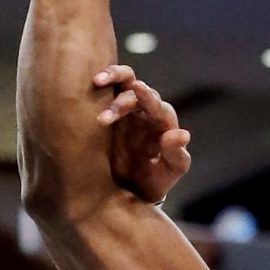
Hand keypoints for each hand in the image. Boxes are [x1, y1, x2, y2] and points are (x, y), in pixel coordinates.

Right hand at [93, 64, 190, 203]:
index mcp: (163, 123)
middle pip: (136, 90)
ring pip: (122, 82)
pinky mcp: (109, 112)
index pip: (157, 105)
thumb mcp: (170, 172)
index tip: (138, 88)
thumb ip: (177, 155)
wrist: (131, 190)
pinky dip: (97, 86)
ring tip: (95, 83)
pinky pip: (104, 92)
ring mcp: (127, 109)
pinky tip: (87, 86)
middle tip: (104, 119)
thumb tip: (182, 134)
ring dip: (110, 80)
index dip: (148, 96)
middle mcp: (146, 111)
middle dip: (121, 102)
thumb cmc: (154, 181)